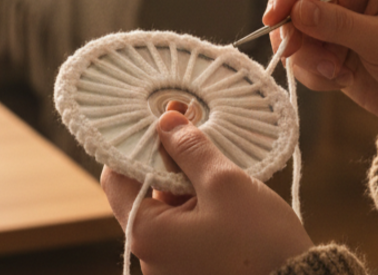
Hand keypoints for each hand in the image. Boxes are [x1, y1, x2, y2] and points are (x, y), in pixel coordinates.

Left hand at [101, 110, 313, 274]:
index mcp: (146, 234)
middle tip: (189, 120)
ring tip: (212, 148)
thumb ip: (191, 150)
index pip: (117, 177)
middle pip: (143, 190)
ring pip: (167, 206)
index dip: (135, 142)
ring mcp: (171, 264)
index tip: (160, 118)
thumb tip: (166, 122)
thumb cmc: (261, 243)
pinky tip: (218, 179)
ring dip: (185, 175)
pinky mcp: (192, 266)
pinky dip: (197, 199)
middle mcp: (150, 254)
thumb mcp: (225, 184)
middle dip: (166, 154)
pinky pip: (184, 225)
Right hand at [266, 0, 377, 162]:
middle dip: (295, 32)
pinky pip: (303, 58)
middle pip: (294, 1)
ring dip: (307, 57)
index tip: (273, 18)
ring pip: (294, 32)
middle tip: (299, 55)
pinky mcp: (331, 51)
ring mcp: (337, 23)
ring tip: (335, 73)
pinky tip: (342, 80)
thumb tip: (296, 10)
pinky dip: (315, 73)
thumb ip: (339, 25)